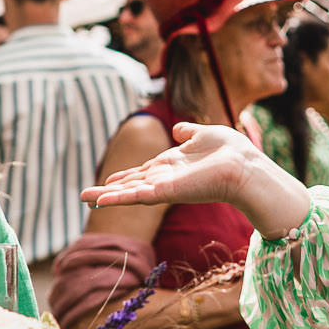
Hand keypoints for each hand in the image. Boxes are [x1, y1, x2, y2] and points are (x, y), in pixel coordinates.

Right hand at [81, 120, 312, 238]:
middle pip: (130, 185)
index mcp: (172, 166)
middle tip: (84, 196)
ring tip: (84, 198)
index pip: (142, 172)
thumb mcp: (204, 135)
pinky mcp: (166, 192)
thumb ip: (189, 133)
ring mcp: (164, 187)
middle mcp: (165, 178)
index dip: (124, 176)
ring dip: (106, 195)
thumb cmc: (230, 152)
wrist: (244, 166)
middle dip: (107, 190)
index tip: (107, 180)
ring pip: (129, 192)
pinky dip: (118, 198)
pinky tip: (101, 200)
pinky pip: (137, 196)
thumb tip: (178, 129)